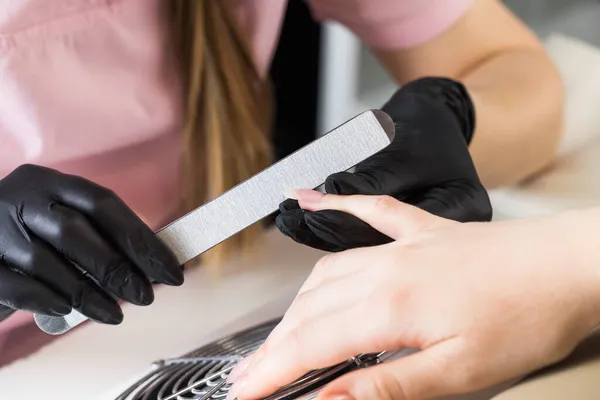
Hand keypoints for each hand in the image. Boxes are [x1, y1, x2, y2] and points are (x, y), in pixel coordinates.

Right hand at [0, 164, 182, 324]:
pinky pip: (13, 284)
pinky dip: (43, 298)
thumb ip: (101, 238)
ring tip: (115, 314)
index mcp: (52, 183)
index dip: (141, 239)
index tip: (170, 270)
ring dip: (86, 292)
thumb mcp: (65, 223)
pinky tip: (65, 310)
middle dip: (116, 268)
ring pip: (45, 261)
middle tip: (146, 296)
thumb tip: (154, 267)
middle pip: (74, 231)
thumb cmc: (35, 235)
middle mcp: (21, 197)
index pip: (104, 204)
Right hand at [229, 191, 599, 399]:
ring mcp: (399, 245)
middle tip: (250, 373)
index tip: (242, 390)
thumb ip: (388, 386)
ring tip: (279, 333)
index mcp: (390, 307)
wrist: (570, 265)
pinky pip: (365, 212)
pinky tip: (307, 199)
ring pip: (325, 272)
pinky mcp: (418, 231)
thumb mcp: (459, 374)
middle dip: (272, 347)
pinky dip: (332, 207)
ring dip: (294, 306)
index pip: (309, 345)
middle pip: (307, 310)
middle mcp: (384, 269)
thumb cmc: (526, 317)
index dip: (269, 371)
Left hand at [276, 77, 491, 251]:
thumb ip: (373, 179)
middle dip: (329, 230)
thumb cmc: (428, 129)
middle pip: (380, 244)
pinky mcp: (401, 234)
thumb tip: (333, 191)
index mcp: (460, 209)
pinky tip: (303, 222)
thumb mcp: (406, 150)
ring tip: (289, 220)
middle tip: (290, 219)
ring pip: (366, 245)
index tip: (310, 211)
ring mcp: (423, 236)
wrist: (437, 118)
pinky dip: (332, 226)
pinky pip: (362, 236)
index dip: (347, 220)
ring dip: (324, 232)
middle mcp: (444, 231)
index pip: (397, 229)